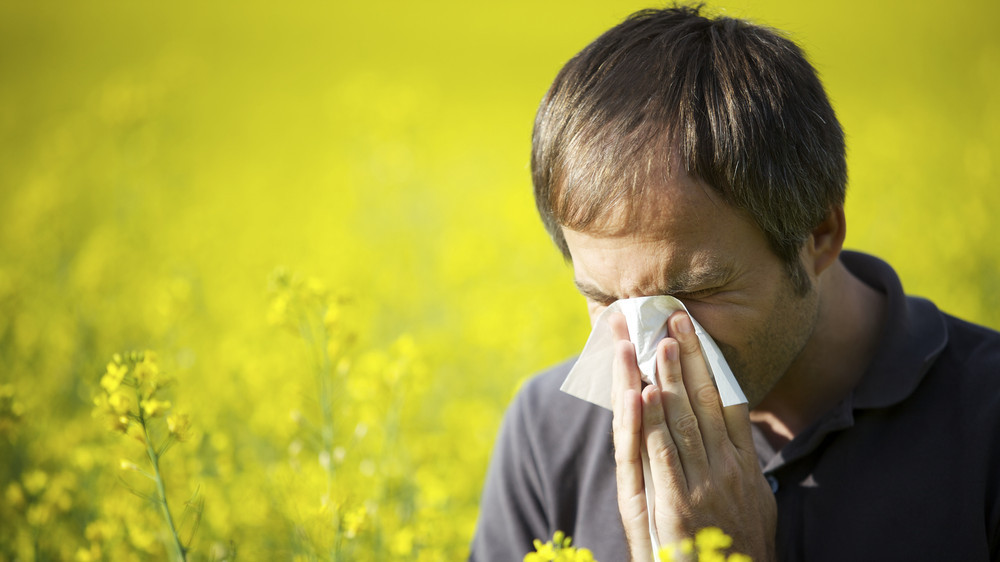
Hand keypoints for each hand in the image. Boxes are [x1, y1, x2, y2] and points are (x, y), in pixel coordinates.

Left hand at [610, 310, 775, 561]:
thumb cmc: (743, 549)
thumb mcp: (757, 504)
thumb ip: (745, 469)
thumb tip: (738, 438)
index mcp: (745, 465)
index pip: (728, 401)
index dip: (711, 364)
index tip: (697, 332)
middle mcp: (727, 468)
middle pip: (706, 402)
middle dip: (689, 358)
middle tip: (674, 319)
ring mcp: (704, 485)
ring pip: (683, 421)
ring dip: (668, 379)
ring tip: (656, 343)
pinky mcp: (679, 506)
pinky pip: (663, 456)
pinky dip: (652, 423)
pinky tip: (643, 396)